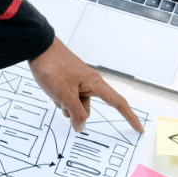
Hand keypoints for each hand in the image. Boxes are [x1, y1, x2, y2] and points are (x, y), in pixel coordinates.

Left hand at [29, 37, 143, 133]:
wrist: (38, 48)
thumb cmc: (53, 67)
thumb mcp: (64, 95)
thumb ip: (75, 113)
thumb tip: (81, 127)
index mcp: (95, 84)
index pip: (118, 103)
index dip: (130, 117)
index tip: (139, 128)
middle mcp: (89, 83)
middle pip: (87, 108)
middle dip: (74, 111)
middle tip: (61, 100)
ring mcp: (77, 82)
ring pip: (74, 104)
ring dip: (63, 104)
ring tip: (53, 91)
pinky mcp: (67, 81)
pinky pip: (66, 98)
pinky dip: (58, 98)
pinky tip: (50, 89)